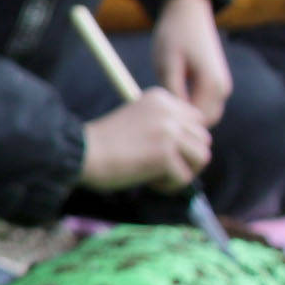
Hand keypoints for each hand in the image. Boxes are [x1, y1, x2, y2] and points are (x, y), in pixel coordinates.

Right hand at [81, 90, 212, 191]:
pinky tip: (149, 182)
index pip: (196, 119)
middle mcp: (169, 111)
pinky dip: (169, 186)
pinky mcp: (165, 154)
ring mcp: (169, 132)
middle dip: (188, 158)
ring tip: (158, 177)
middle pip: (203, 138)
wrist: (81, 153)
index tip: (163, 152)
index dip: (185, 140)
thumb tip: (193, 149)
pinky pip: (184, 177)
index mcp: (161, 98)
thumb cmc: (103, 143)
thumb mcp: (137, 121)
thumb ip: (164, 125)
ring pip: (201, 157)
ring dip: (183, 172)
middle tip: (164, 169)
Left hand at [151, 0, 230, 125]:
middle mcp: (223, 88)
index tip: (154, 123)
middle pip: (204, 122)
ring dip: (186, 117)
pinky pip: (203, 106)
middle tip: (156, 120)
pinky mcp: (216, 84)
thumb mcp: (167, 62)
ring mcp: (222, 87)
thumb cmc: (174, 35)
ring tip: (161, 110)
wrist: (188, 13)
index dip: (177, 127)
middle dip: (183, 125)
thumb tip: (174, 116)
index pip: (198, 121)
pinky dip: (188, 108)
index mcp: (213, 84)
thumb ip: (172, 89)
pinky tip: (168, 102)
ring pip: (205, 116)